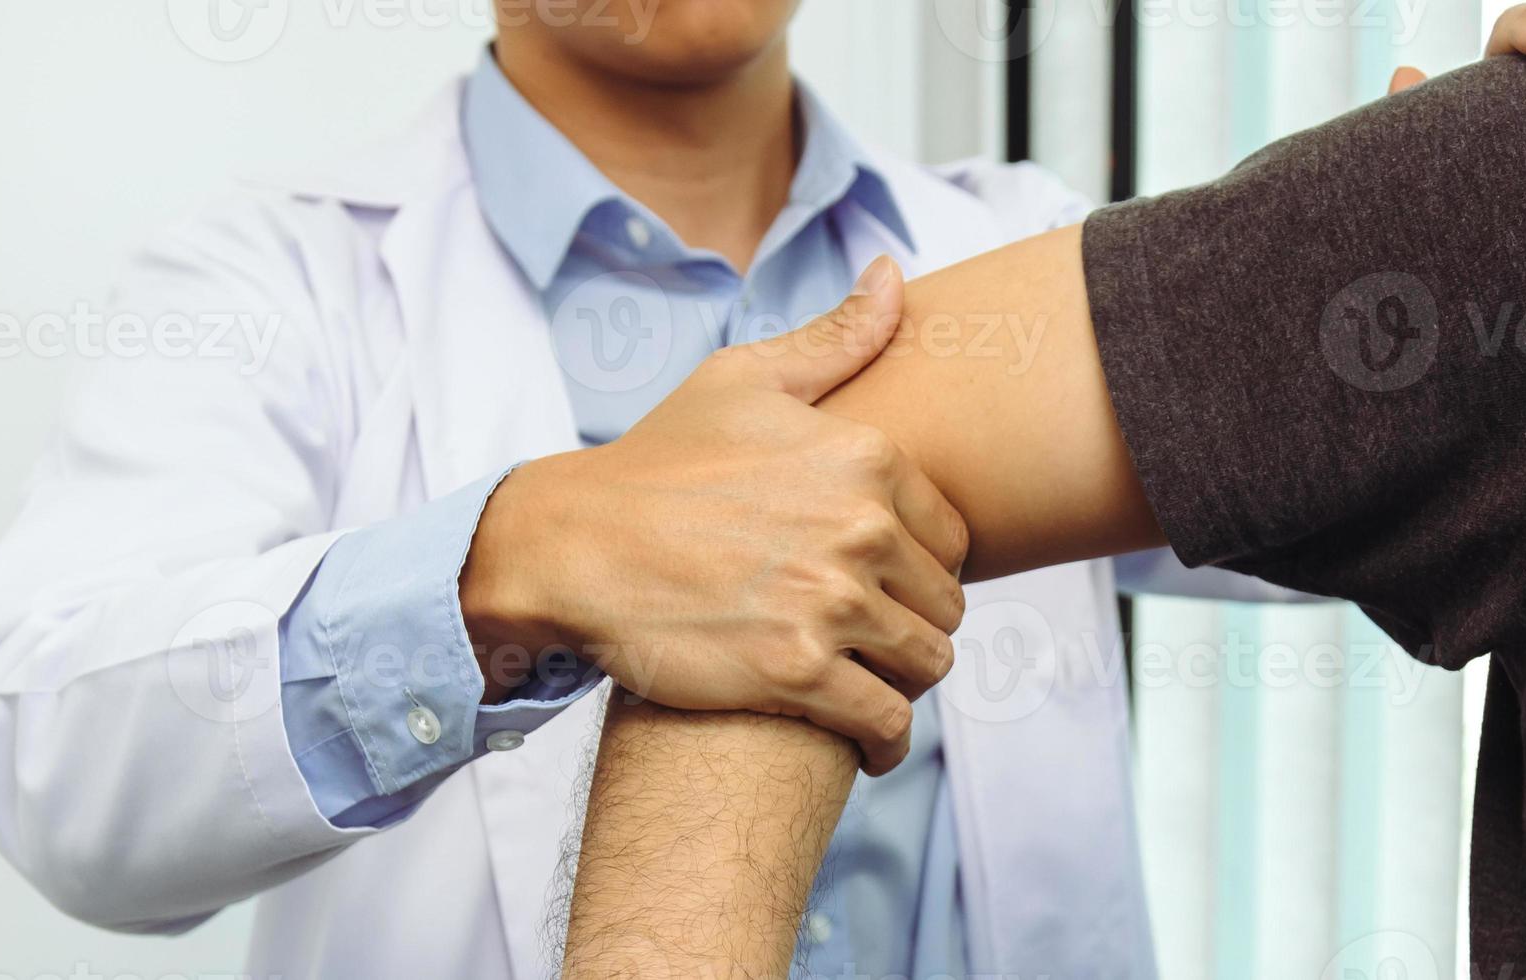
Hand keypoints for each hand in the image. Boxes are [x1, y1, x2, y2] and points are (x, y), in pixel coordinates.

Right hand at [460, 258, 959, 774]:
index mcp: (866, 458)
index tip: (886, 581)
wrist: (571, 547)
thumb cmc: (657, 463)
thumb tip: (891, 274)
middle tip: (871, 637)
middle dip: (914, 624)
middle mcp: (860, 529)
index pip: (954, 537)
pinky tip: (864, 738)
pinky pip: (884, 720)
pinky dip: (882, 739)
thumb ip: (836, 339)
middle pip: (944, 603)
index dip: (922, 565)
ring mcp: (831, 603)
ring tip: (869, 684)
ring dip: (904, 682)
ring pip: (927, 663)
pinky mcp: (797, 673)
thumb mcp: (744, 381)